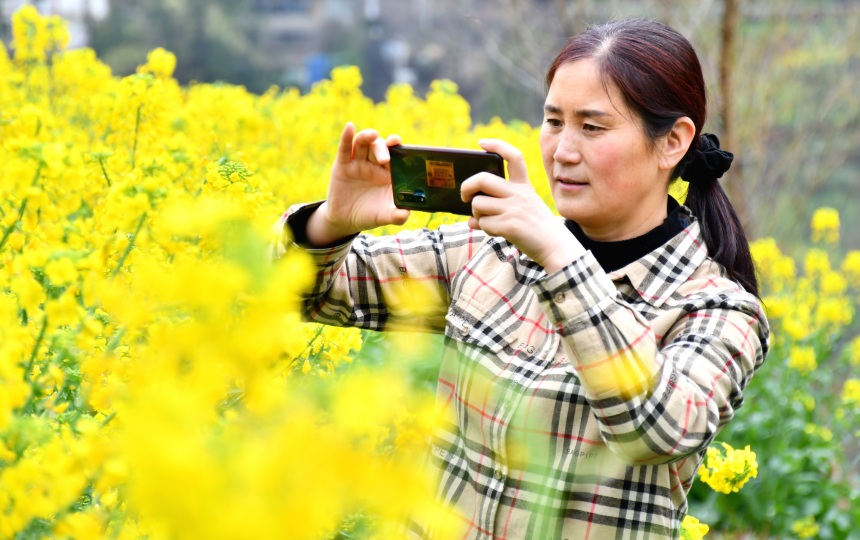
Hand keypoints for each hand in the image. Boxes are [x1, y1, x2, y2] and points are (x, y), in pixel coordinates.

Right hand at [306, 122, 409, 245]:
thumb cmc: (369, 215)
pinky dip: (346, 137)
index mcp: (388, 173)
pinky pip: (345, 148)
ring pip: (363, 143)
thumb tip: (406, 214)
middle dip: (383, 148)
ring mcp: (358, 162)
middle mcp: (374, 164)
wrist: (345, 220)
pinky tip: (349, 127)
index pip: (395, 154)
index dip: (398, 146)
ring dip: (367, 137)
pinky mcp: (342, 165)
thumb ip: (395, 215)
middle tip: (385, 159)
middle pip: (379, 147)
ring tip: (372, 135)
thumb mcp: (383, 217)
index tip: (400, 143)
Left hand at [461, 139, 584, 272]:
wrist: (555, 247)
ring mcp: (514, 208)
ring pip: (478, 203)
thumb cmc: (536, 229)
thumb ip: (498, 209)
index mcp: (524, 186)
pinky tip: (496, 232)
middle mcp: (519, 194)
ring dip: (477, 214)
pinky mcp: (509, 225)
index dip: (497, 146)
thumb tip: (471, 220)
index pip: (514, 157)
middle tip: (465, 197)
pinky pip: (483, 223)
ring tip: (487, 221)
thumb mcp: (523, 211)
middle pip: (482, 179)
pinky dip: (485, 229)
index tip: (481, 143)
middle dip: (467, 187)